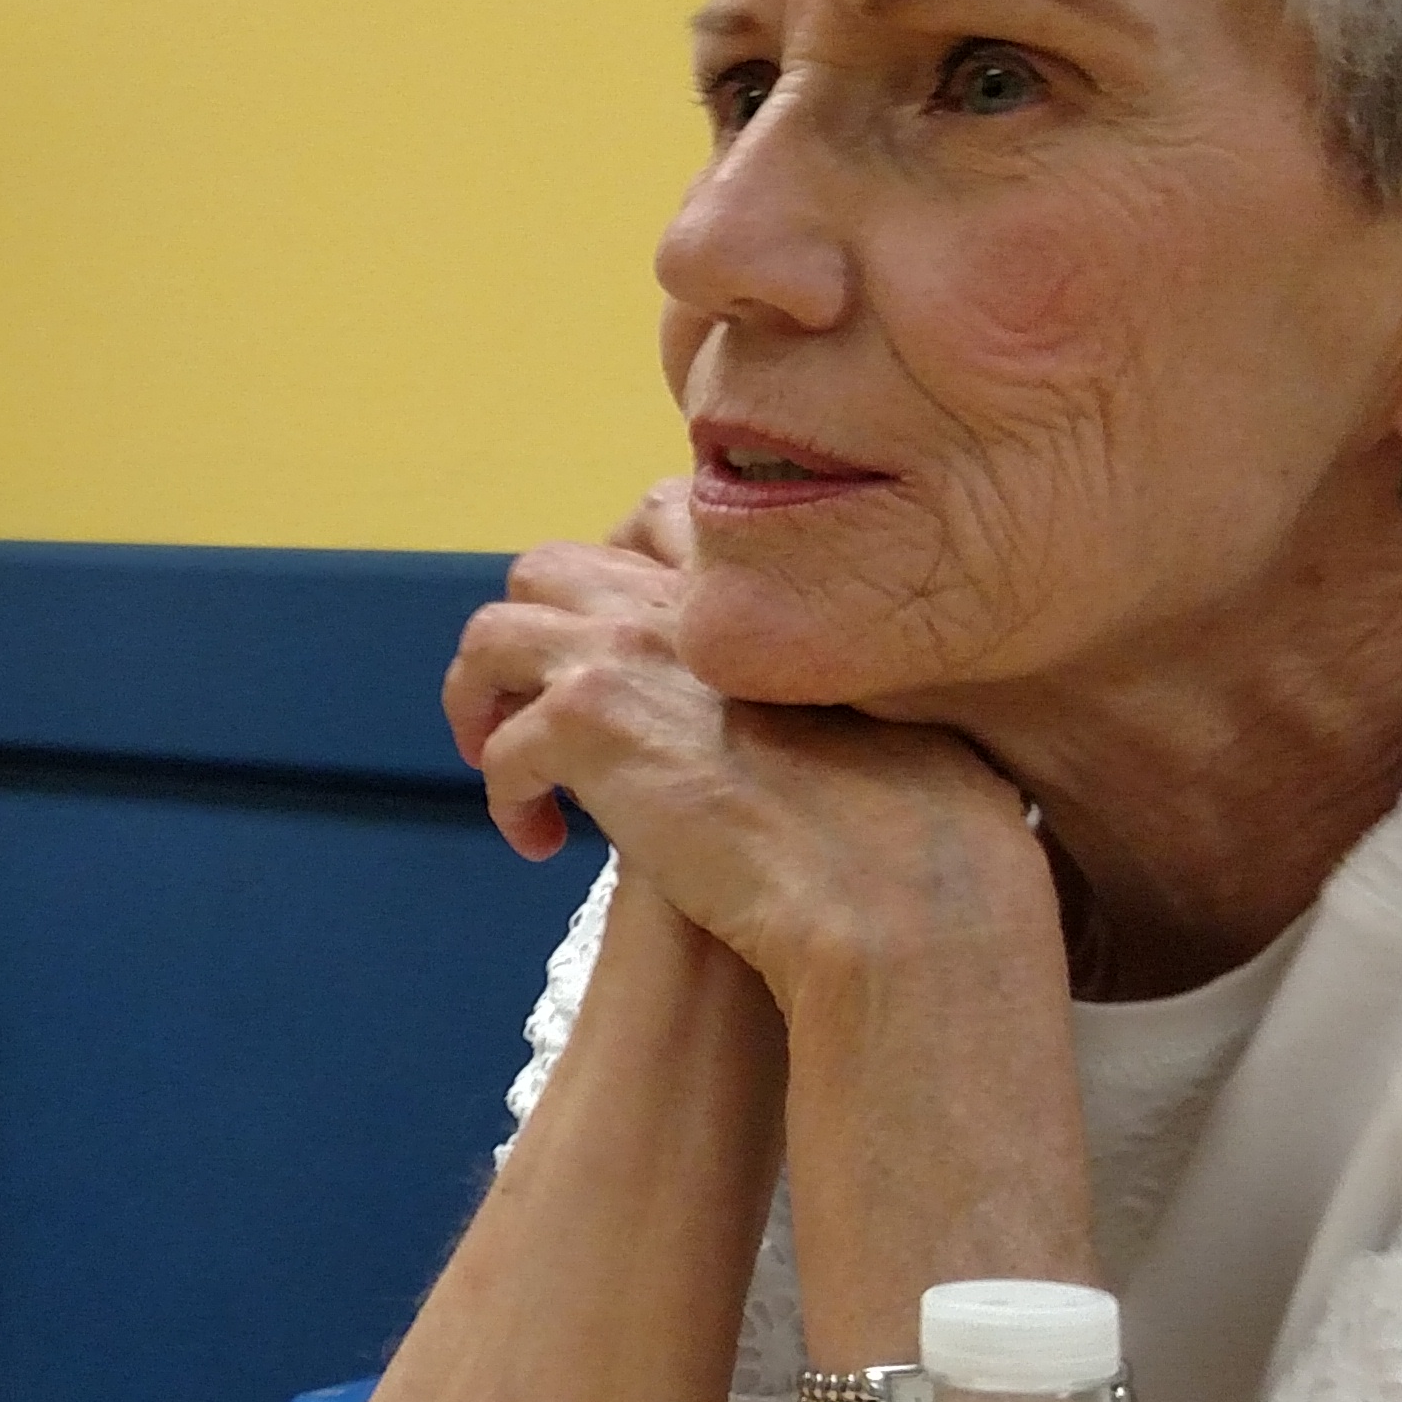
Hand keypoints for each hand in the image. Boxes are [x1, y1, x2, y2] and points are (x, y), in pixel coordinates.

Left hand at [443, 513, 1045, 1003]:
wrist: (896, 885)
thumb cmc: (917, 825)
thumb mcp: (880, 710)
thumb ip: (819, 678)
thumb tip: (797, 719)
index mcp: (758, 587)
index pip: (657, 516)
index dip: (615, 574)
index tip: (616, 649)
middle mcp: (685, 599)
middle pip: (551, 569)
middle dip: (530, 637)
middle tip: (539, 711)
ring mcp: (628, 651)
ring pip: (492, 637)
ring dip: (484, 701)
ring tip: (509, 767)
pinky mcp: (588, 725)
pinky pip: (501, 749)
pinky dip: (507, 798)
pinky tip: (543, 843)